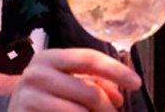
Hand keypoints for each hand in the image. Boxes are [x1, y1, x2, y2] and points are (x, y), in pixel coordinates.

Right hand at [7, 48, 140, 111]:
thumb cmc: (47, 97)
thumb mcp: (69, 85)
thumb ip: (94, 85)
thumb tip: (117, 97)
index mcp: (50, 57)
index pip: (89, 58)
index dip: (116, 70)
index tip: (137, 83)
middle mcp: (36, 72)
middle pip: (88, 91)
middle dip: (107, 108)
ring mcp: (27, 96)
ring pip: (79, 111)